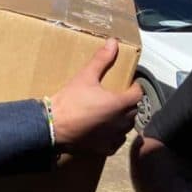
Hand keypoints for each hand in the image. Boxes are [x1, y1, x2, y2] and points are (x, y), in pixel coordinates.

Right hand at [50, 39, 141, 154]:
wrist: (53, 125)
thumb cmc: (70, 100)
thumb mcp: (85, 76)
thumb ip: (102, 59)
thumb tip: (114, 42)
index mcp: (119, 103)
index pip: (138, 94)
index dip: (134, 87)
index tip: (128, 84)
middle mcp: (121, 122)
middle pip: (134, 110)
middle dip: (129, 103)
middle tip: (118, 96)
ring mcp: (113, 137)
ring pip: (127, 127)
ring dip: (123, 119)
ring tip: (112, 112)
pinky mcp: (104, 148)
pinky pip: (116, 141)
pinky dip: (114, 135)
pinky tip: (105, 130)